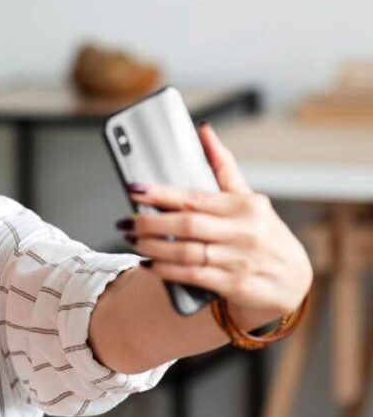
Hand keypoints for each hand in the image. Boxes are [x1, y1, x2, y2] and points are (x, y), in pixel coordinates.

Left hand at [118, 123, 312, 322]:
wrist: (292, 282)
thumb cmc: (264, 234)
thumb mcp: (250, 199)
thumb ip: (223, 168)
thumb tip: (203, 131)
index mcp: (244, 206)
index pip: (194, 197)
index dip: (160, 193)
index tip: (134, 189)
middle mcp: (243, 232)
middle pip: (186, 225)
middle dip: (150, 223)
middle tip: (124, 221)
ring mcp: (238, 260)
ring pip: (185, 252)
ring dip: (152, 246)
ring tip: (131, 240)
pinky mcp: (233, 285)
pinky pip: (191, 276)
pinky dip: (165, 270)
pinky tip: (147, 264)